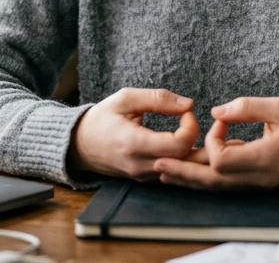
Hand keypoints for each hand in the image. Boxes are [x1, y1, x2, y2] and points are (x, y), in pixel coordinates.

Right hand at [68, 87, 198, 180]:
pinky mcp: (146, 179)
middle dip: (199, 141)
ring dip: (193, 152)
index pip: (179, 144)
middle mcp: (140, 165)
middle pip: (186, 161)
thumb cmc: (102, 118)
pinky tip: (185, 143)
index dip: (190, 126)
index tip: (185, 111)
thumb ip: (158, 99)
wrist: (79, 145)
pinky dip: (184, 160)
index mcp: (134, 143)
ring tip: (193, 131)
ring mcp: (143, 175)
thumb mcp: (126, 98)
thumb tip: (188, 104)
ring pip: (182, 171)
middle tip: (194, 121)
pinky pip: (173, 173)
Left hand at [153, 97, 278, 189]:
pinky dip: (205, 181)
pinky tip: (190, 175)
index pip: (223, 160)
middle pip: (212, 182)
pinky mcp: (255, 185)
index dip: (213, 139)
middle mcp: (257, 178)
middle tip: (157, 166)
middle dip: (184, 173)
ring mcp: (256, 185)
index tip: (221, 121)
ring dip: (190, 180)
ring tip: (164, 174)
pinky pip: (225, 186)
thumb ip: (246, 107)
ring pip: (216, 188)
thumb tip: (216, 112)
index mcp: (264, 158)